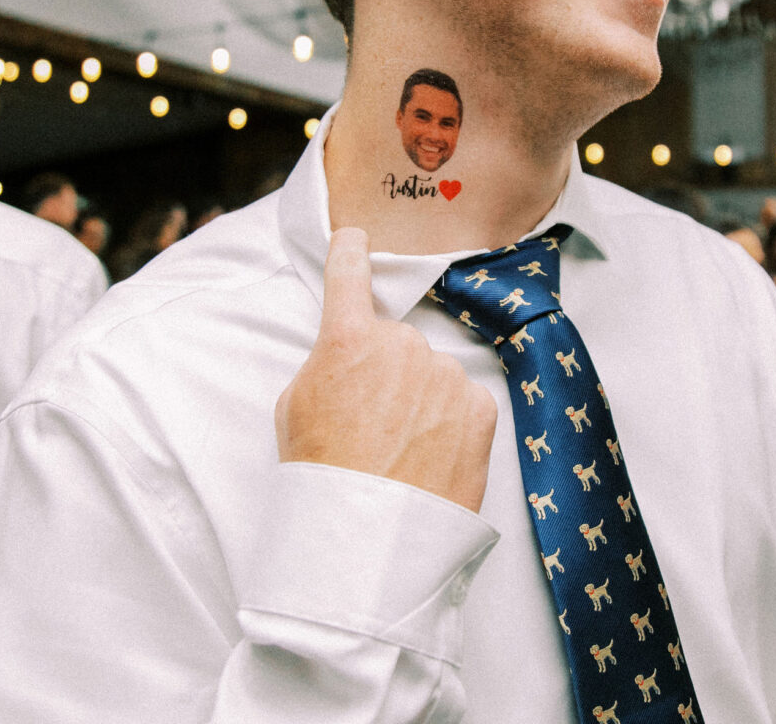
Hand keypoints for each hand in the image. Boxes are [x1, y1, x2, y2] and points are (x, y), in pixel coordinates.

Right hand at [276, 227, 498, 511]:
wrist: (367, 536)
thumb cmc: (320, 473)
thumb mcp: (295, 407)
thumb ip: (326, 365)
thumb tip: (350, 359)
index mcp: (347, 339)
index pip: (348, 273)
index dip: (349, 252)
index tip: (355, 239)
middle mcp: (402, 345)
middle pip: (395, 342)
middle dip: (387, 372)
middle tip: (370, 423)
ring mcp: (446, 375)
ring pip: (433, 374)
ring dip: (422, 400)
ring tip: (401, 451)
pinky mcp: (480, 408)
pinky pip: (463, 403)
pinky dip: (450, 424)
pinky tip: (429, 458)